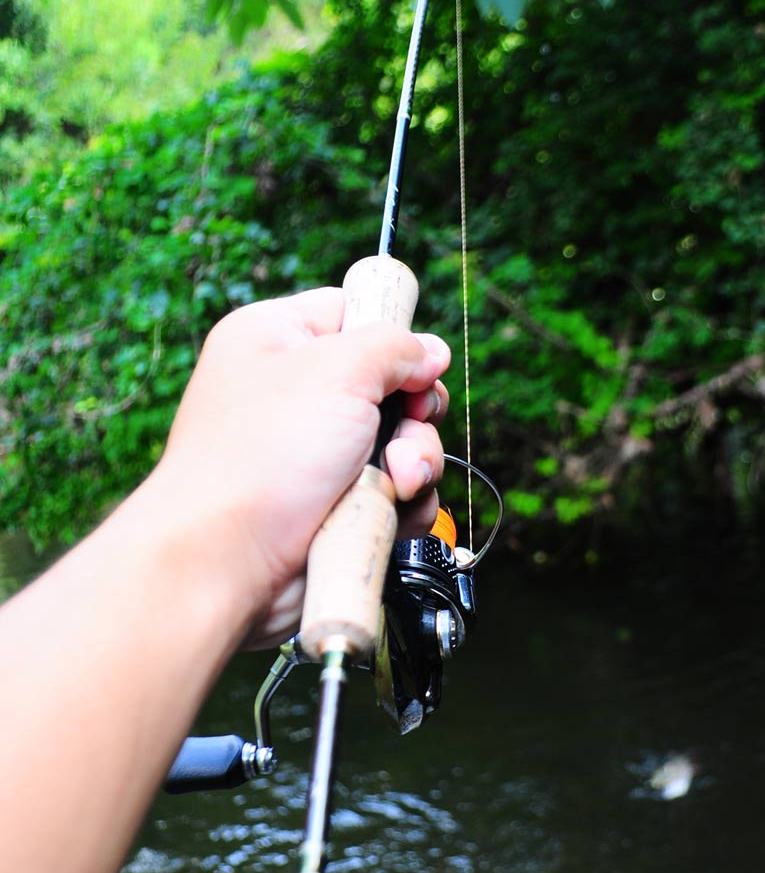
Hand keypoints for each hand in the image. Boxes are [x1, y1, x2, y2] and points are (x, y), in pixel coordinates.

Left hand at [152, 287, 449, 645]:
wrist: (227, 560)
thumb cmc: (261, 457)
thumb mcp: (337, 369)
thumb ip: (394, 346)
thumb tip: (429, 350)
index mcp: (276, 339)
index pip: (352, 312)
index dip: (394, 338)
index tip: (416, 367)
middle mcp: (294, 393)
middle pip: (390, 385)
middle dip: (413, 414)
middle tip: (404, 429)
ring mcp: (314, 454)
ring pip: (400, 444)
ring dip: (413, 463)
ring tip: (394, 481)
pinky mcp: (332, 505)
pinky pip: (392, 493)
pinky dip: (402, 504)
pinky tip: (389, 512)